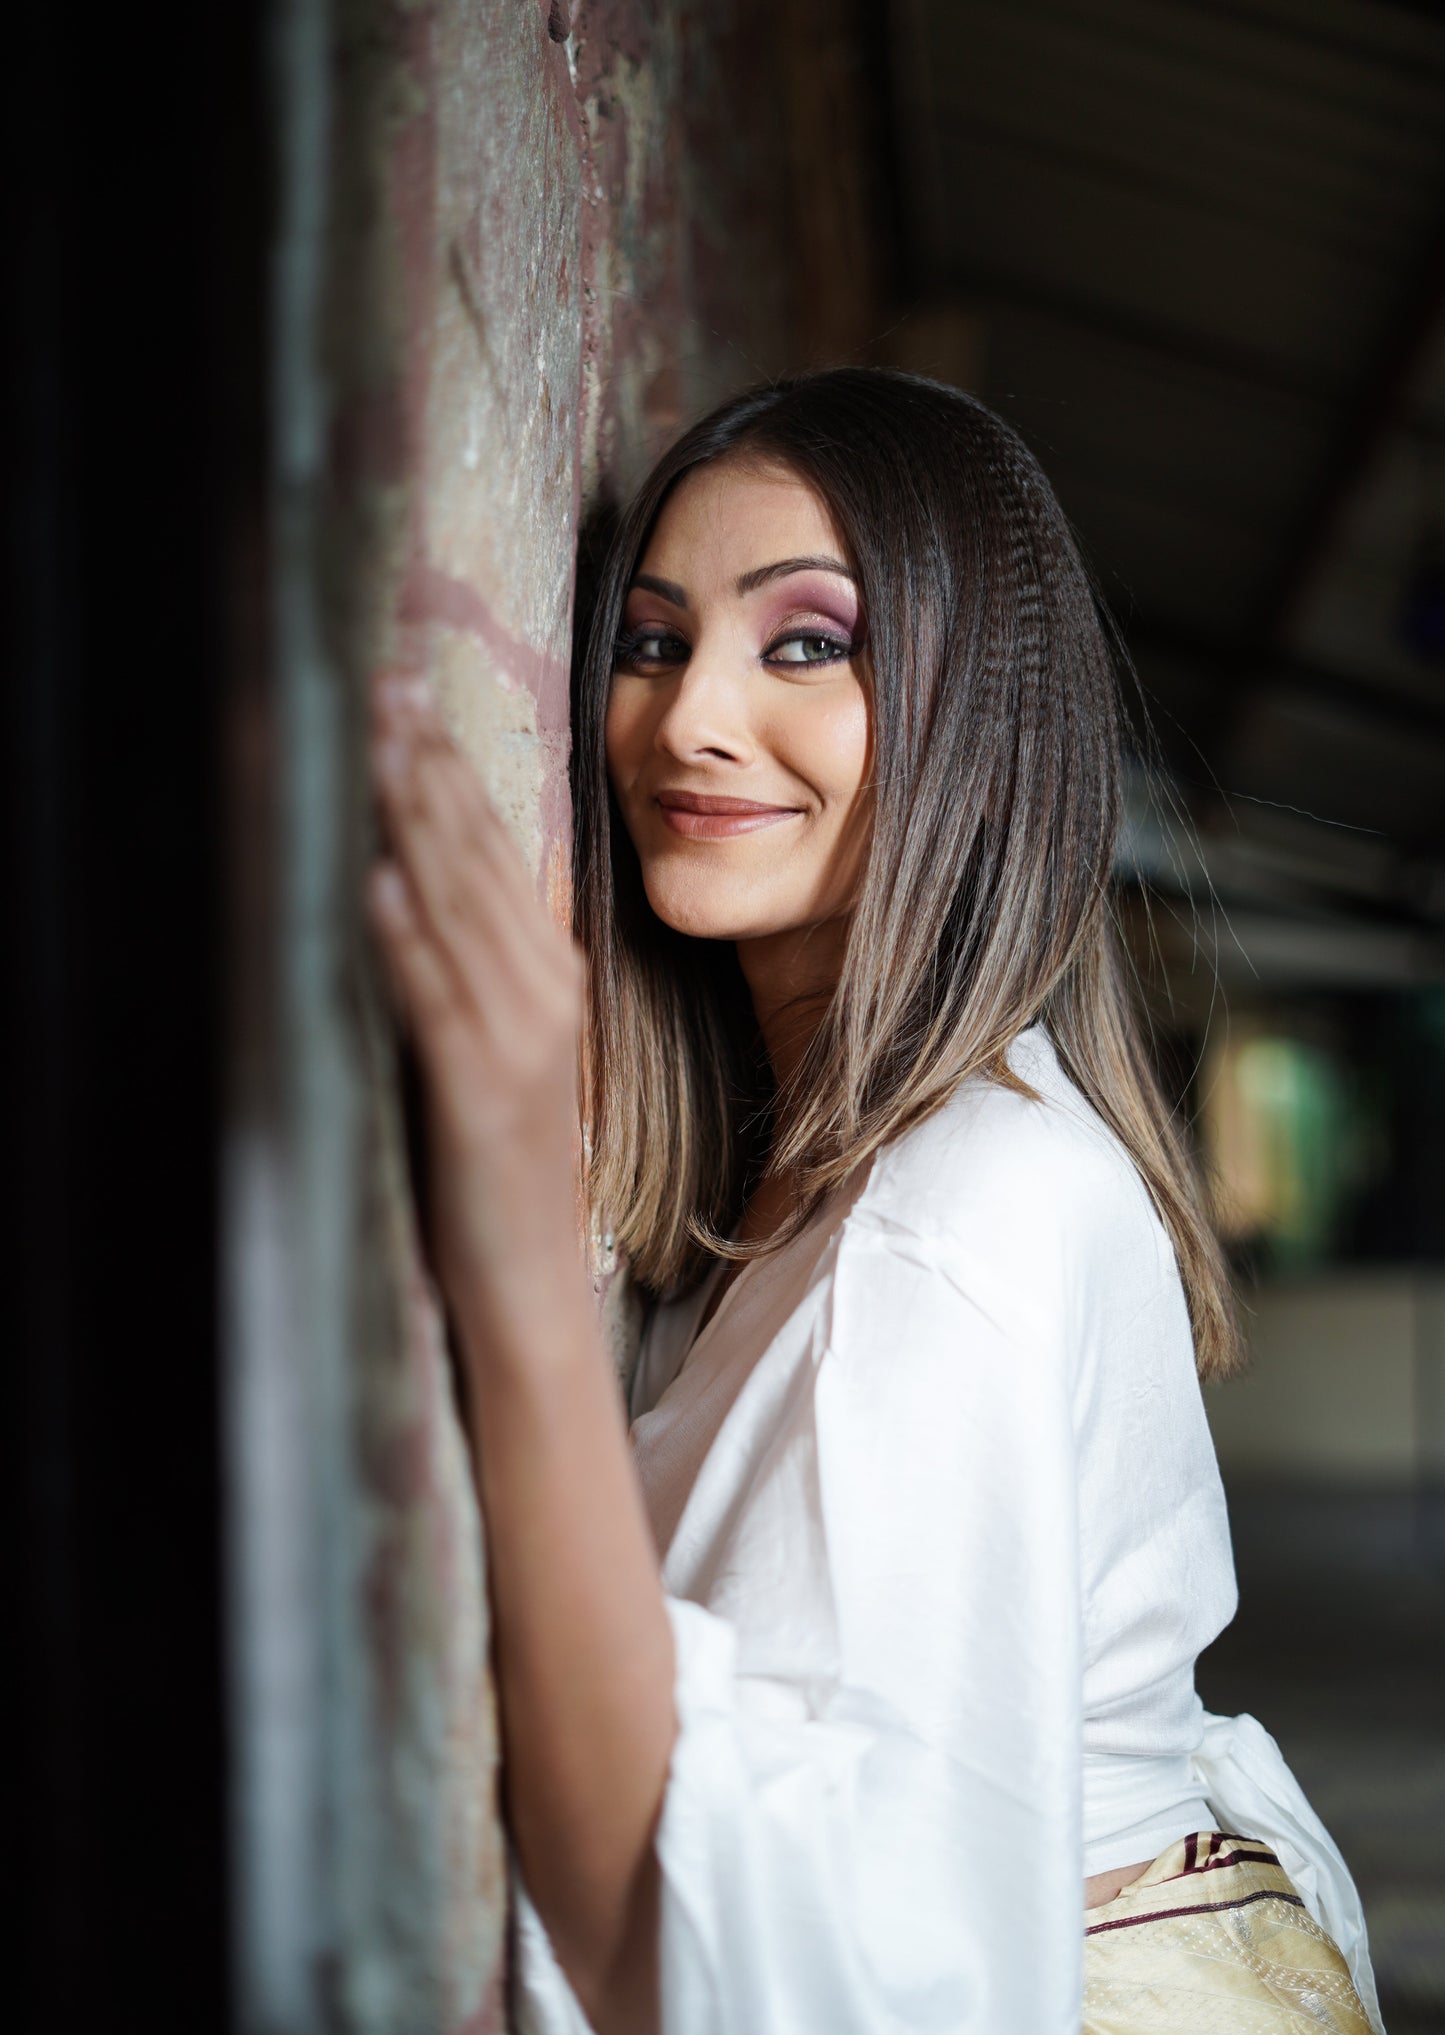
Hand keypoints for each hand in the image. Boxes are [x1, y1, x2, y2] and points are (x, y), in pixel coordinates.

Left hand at [366, 672, 584, 1311]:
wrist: (531, 1285)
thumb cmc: (498, 1172)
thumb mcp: (492, 1054)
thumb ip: (466, 974)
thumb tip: (412, 888)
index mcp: (549, 979)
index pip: (494, 851)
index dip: (447, 768)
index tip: (407, 695)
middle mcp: (543, 995)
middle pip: (478, 860)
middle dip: (427, 766)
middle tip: (385, 684)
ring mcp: (518, 1042)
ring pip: (460, 910)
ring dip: (416, 823)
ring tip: (378, 746)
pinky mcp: (482, 1092)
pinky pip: (439, 1001)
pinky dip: (407, 940)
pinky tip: (377, 883)